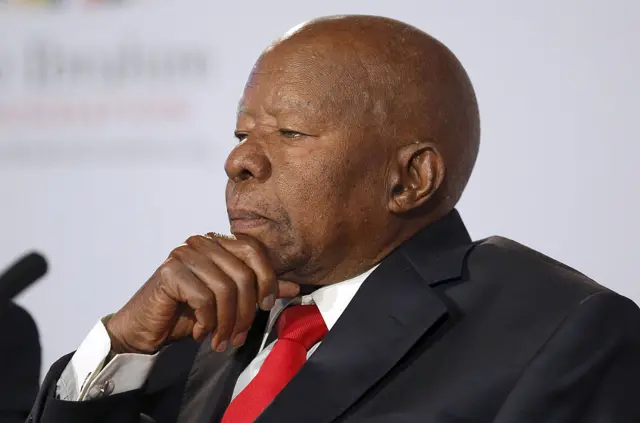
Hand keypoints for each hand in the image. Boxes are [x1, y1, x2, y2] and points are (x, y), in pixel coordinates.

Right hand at [105, 233, 299, 353]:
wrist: (145, 328)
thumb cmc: (187, 313)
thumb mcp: (229, 302)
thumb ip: (258, 290)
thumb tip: (294, 287)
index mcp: (218, 243)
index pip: (254, 250)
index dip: (267, 278)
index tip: (267, 307)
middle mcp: (202, 243)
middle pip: (242, 273)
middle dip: (247, 310)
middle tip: (240, 335)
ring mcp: (184, 255)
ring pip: (225, 289)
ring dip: (227, 322)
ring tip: (222, 339)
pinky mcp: (170, 272)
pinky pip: (204, 298)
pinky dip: (207, 321)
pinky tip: (200, 331)